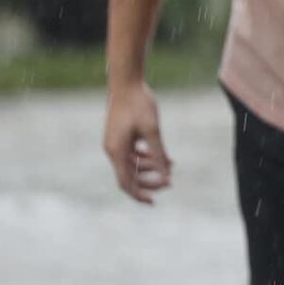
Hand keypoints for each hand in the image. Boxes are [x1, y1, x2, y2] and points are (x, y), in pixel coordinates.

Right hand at [103, 82, 172, 203]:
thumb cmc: (139, 104)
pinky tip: (163, 157)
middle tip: (169, 183)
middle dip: (149, 181)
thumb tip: (166, 176)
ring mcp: (116, 143)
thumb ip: (158, 154)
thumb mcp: (153, 131)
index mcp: (116, 152)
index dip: (139, 194)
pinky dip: (147, 157)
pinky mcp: (121, 136)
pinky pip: (133, 154)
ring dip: (150, 169)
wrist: (126, 83)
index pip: (126, 182)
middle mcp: (113, 150)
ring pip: (132, 165)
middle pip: (129, 176)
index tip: (154, 201)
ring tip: (170, 167)